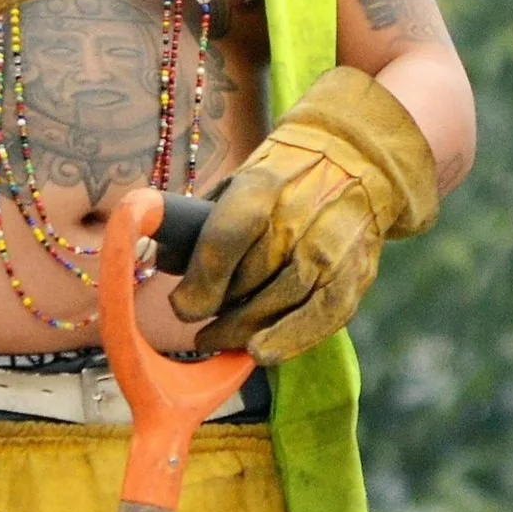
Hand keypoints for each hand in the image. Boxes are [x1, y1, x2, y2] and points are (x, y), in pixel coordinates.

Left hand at [170, 66, 439, 361]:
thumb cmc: (282, 180)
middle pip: (252, 278)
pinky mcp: (357, 270)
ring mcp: (333, 244)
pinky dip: (291, 339)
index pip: (228, 237)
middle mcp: (302, 212)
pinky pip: (323, 315)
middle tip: (199, 329)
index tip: (183, 306)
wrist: (357, 159)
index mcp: (264, 184)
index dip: (202, 280)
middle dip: (219, 312)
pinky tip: (261, 352)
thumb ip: (199, 222)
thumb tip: (155, 258)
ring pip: (282, 301)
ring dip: (243, 330)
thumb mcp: (237, 183)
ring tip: (218, 340)